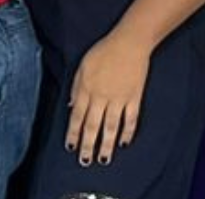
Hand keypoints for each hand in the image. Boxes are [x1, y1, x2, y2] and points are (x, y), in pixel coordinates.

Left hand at [66, 30, 152, 165]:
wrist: (129, 43)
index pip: (77, 117)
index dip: (73, 133)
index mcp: (86, 89)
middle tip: (85, 161)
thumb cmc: (104, 51)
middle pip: (93, 126)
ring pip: (111, 127)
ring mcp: (119, 99)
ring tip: (103, 159)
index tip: (70, 147)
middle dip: (88, 145)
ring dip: (106, 145)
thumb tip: (72, 108)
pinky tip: (123, 143)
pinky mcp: (134, 98)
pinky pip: (131, 120)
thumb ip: (76, 88)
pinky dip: (127, 133)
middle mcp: (102, 97)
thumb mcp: (83, 66)